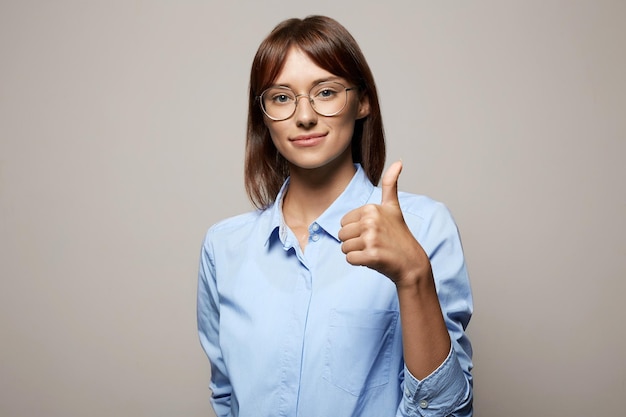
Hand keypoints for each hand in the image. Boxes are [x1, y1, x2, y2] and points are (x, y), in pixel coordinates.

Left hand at [338, 161, 430, 286]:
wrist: (411, 261)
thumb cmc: (399, 234)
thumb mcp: (393, 207)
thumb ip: (390, 184)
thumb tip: (399, 161)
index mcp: (371, 208)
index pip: (344, 222)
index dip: (355, 230)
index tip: (373, 231)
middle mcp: (370, 221)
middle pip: (342, 234)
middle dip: (354, 242)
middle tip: (374, 243)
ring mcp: (371, 238)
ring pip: (344, 247)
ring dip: (357, 252)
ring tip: (374, 250)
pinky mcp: (371, 255)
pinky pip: (350, 259)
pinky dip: (359, 262)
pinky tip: (373, 259)